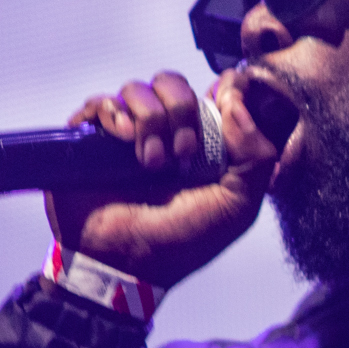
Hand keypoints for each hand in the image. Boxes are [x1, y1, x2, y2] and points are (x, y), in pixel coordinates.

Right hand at [44, 69, 279, 287]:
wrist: (127, 263)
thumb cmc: (183, 241)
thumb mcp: (237, 207)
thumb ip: (256, 157)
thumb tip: (237, 101)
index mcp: (203, 145)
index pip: (212, 93)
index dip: (220, 91)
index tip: (225, 104)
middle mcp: (165, 133)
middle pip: (172, 83)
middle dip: (181, 110)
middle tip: (182, 153)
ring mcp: (128, 135)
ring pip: (137, 90)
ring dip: (150, 120)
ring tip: (151, 164)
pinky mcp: (92, 139)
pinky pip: (102, 104)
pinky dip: (115, 115)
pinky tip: (124, 142)